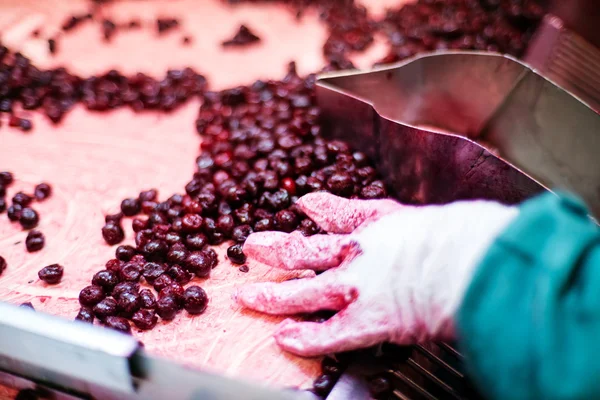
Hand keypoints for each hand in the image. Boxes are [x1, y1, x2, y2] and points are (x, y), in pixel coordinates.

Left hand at [235, 193, 517, 356]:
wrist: (476, 260)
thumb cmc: (469, 236)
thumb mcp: (438, 216)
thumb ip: (418, 222)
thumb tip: (420, 219)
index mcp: (381, 224)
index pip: (341, 215)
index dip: (320, 209)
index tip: (304, 204)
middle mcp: (359, 253)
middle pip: (306, 250)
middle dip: (276, 249)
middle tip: (253, 247)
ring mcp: (357, 287)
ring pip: (303, 292)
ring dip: (273, 296)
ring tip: (248, 299)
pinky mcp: (366, 321)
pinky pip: (326, 334)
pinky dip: (304, 338)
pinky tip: (283, 339)